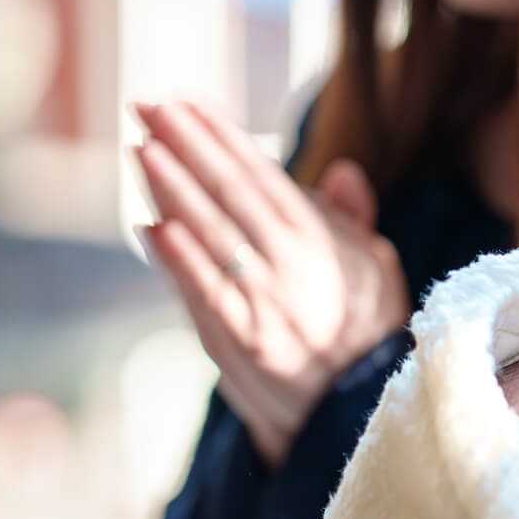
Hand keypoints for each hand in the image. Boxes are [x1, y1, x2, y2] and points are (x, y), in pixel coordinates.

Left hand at [130, 100, 411, 467]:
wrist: (358, 414)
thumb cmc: (365, 332)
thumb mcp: (377, 269)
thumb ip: (351, 221)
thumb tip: (342, 171)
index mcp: (327, 243)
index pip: (264, 177)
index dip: (224, 137)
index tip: (188, 103)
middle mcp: (294, 269)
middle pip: (231, 195)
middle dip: (188, 146)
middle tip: (148, 105)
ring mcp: (264, 305)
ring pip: (210, 236)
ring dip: (172, 190)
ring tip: (141, 148)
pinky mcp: (239, 343)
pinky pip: (202, 291)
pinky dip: (176, 259)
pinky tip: (150, 226)